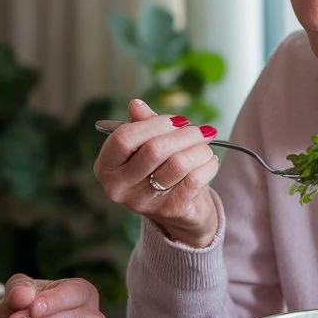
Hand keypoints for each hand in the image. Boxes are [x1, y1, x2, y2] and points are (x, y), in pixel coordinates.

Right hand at [93, 99, 220, 246]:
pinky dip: (208, 165)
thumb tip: (136, 105)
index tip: (178, 120)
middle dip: (184, 134)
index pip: (124, 138)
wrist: (181, 212)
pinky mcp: (169, 211)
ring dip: (199, 149)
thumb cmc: (160, 170)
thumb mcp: (147, 146)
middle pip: (154, 149)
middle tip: (201, 131)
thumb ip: (142, 125)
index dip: (154, 124)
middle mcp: (119, 187)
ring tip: (206, 146)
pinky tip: (210, 161)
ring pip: (177, 163)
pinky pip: (194, 179)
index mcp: (107, 167)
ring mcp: (143, 202)